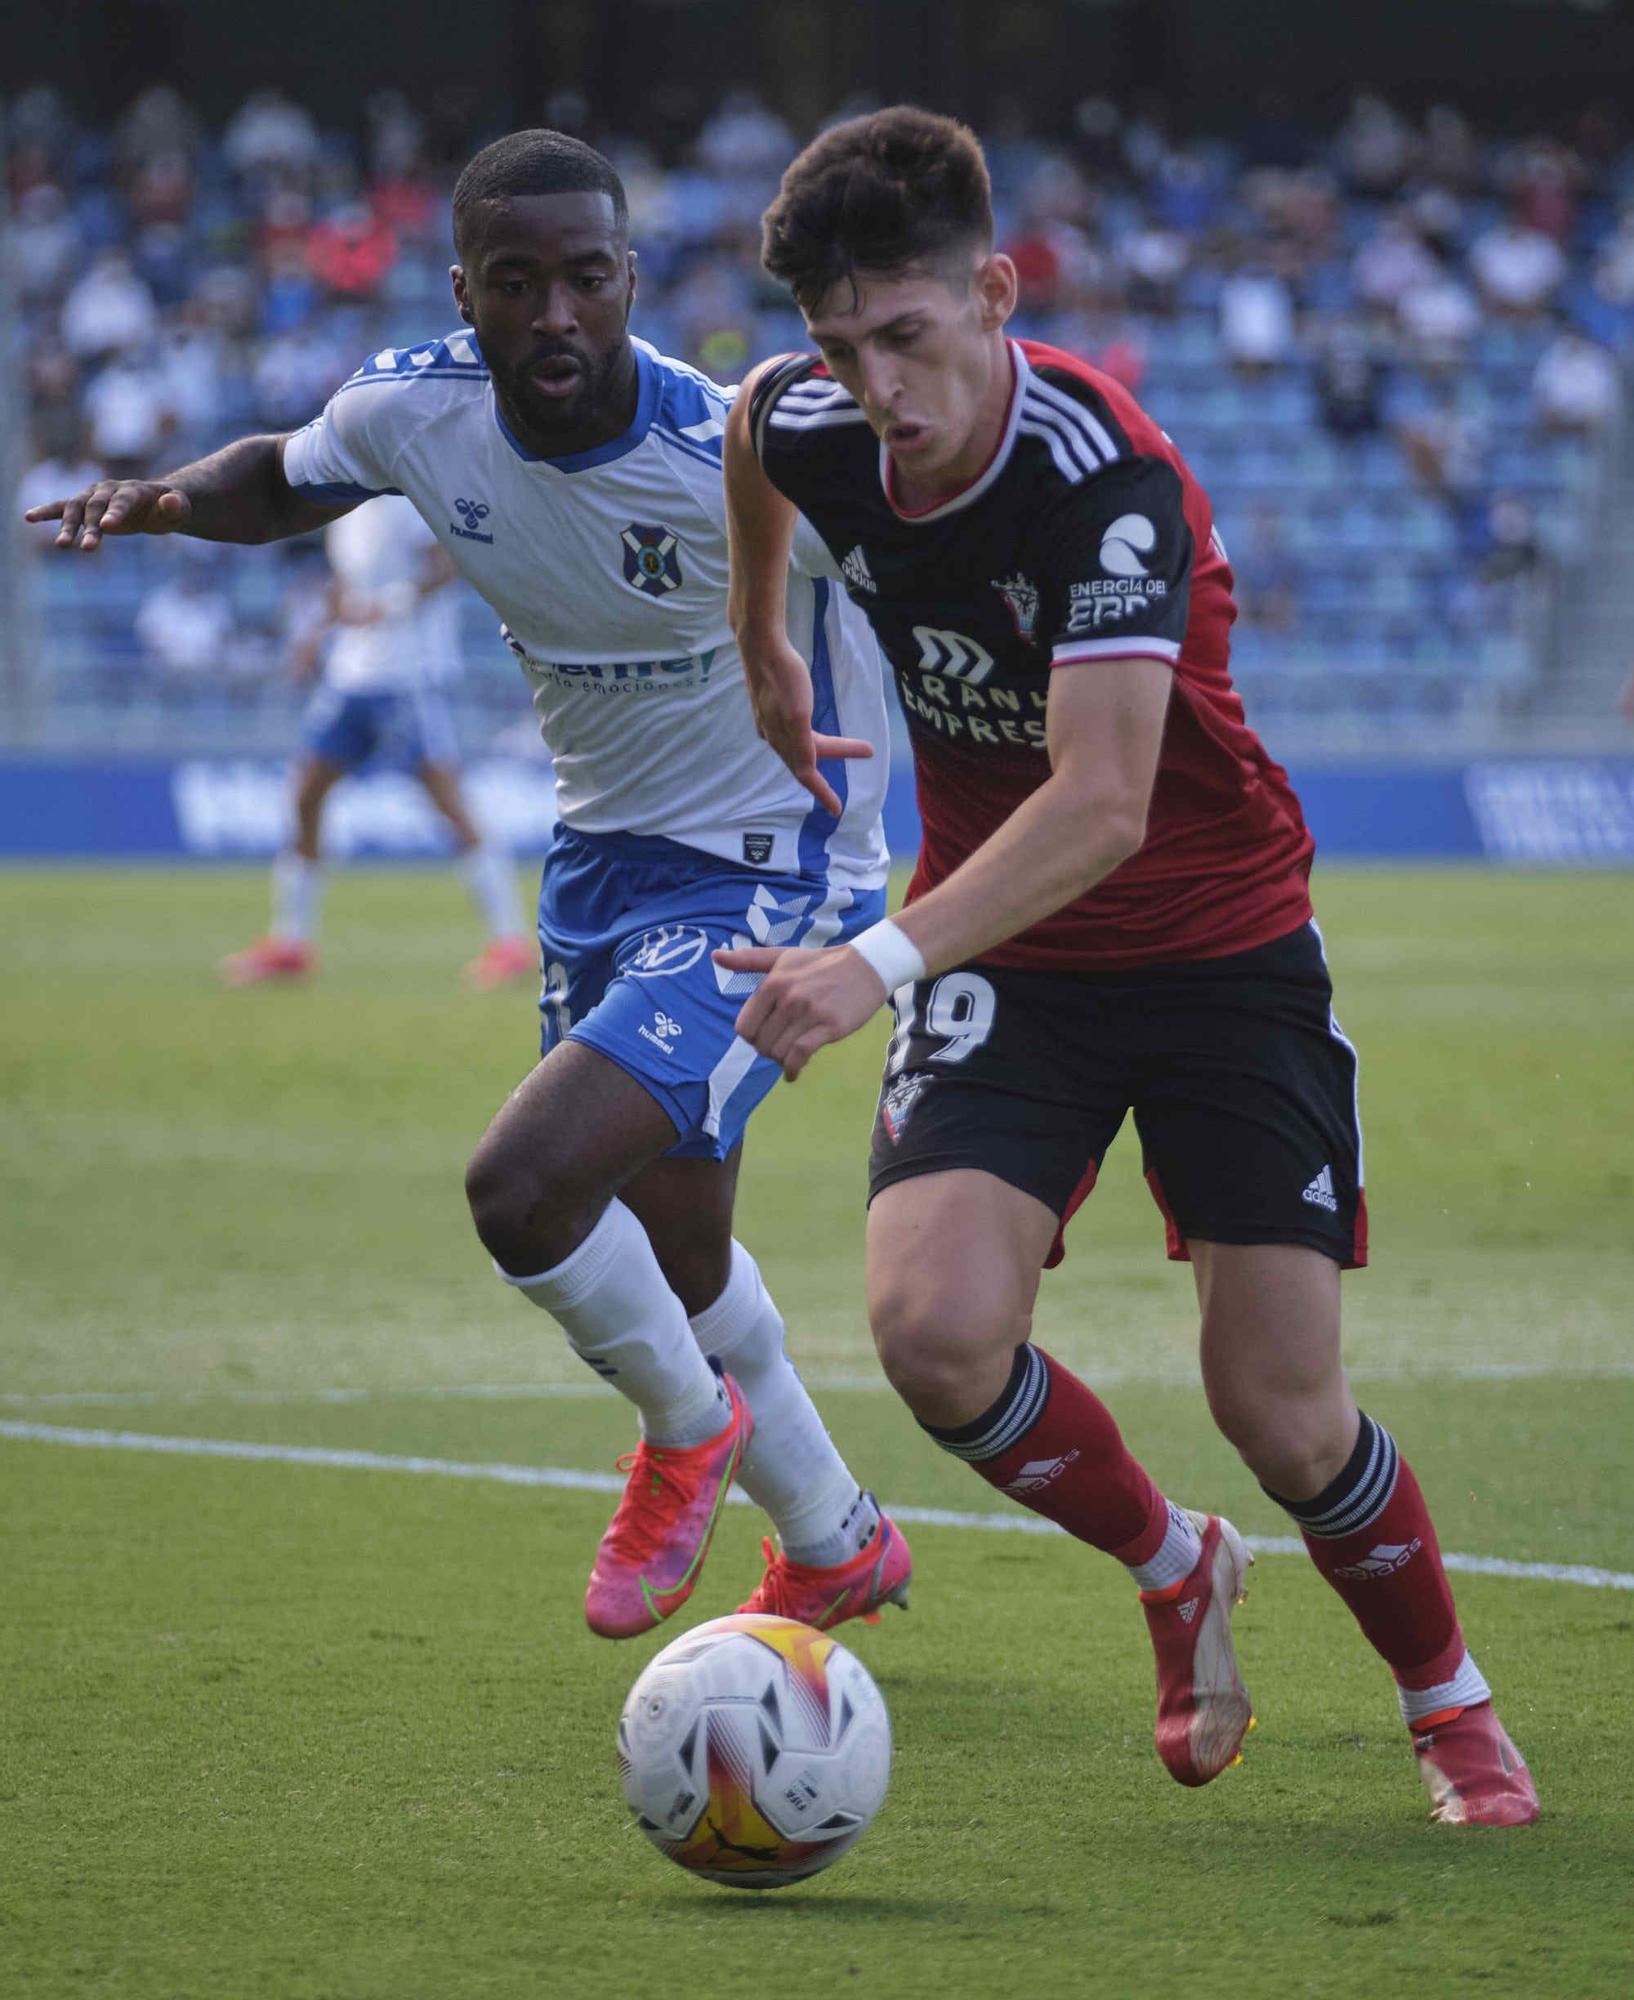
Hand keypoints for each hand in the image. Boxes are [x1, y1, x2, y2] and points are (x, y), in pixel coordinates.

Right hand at [24, 479, 191, 551]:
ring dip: (68, 527)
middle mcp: (108, 490)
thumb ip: (176, 507)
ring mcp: (93, 496)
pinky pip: (62, 507)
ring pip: (76, 509)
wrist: (155, 504)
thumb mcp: (179, 509)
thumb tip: (173, 502)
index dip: (115, 513)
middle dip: (90, 527)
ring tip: (62, 545)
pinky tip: (29, 517)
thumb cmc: (168, 509)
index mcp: (132, 490)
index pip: (122, 501)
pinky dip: (46, 511)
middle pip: (95, 507)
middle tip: (86, 549)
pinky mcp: (84, 506)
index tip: (107, 527)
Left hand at [711, 941, 887, 1079]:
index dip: (751, 1037)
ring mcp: (810, 1013)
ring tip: (789, 1056)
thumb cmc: (821, 963)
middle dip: (767, 1050)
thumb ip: (748, 959)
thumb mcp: (783, 957)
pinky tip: (793, 1074)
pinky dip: (793, 1070)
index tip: (762, 1037)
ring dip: (781, 1060)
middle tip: (779, 1046)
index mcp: (773, 983)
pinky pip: (801, 1055)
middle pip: (762, 1043)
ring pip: (780, 1052)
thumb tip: (715, 955)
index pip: (745, 1026)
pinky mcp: (830, 1027)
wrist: (866, 966)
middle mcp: (788, 998)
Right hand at [740, 626, 872, 817]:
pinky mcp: (770, 707)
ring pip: (799, 746)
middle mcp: (774, 735)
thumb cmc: (783, 676)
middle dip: (836, 756)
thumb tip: (809, 768)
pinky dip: (809, 738)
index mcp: (783, 739)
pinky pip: (793, 733)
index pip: (806, 774)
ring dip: (823, 749)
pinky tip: (809, 732)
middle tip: (866, 750)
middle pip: (807, 758)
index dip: (822, 793)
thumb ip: (802, 743)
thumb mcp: (797, 713)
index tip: (838, 810)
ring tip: (845, 745)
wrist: (760, 646)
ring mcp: (770, 721)